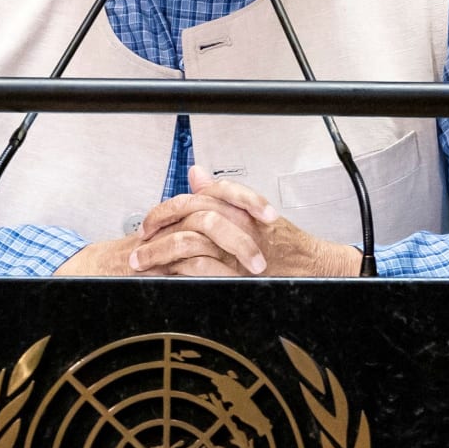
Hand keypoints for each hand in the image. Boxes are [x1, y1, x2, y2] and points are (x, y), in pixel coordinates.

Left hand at [135, 167, 361, 278]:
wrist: (310, 267)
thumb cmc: (282, 242)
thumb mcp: (251, 211)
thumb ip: (220, 194)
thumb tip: (196, 172)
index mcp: (235, 204)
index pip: (192, 197)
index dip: (165, 209)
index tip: (149, 223)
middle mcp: (235, 220)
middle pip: (186, 214)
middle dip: (157, 227)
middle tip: (139, 242)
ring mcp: (235, 245)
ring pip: (188, 240)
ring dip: (160, 252)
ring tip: (142, 263)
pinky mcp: (236, 269)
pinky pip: (201, 267)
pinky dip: (181, 271)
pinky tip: (167, 275)